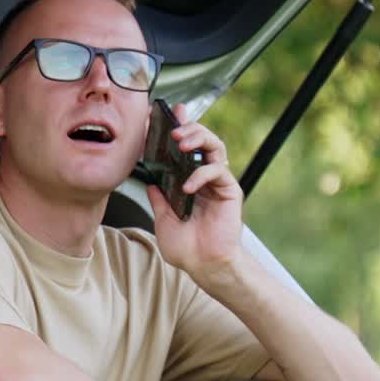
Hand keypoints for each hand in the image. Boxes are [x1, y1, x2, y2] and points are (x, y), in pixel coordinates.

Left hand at [146, 105, 243, 282]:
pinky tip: (189, 186)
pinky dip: (201, 174)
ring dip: (198, 139)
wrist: (205, 266)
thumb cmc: (188, 248)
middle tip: (174, 130)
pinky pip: (217, 171)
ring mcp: (218, 183)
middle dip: (189, 128)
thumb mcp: (163, 219)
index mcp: (189, 181)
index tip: (165, 115)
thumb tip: (150, 181)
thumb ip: (158, 198)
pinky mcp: (229, 191)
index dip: (179, 128)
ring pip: (215, 147)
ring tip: (181, 143)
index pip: (186, 149)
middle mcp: (205, 178)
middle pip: (203, 139)